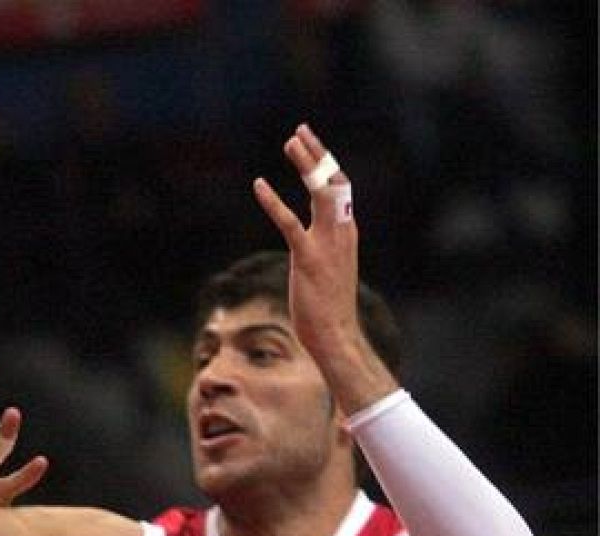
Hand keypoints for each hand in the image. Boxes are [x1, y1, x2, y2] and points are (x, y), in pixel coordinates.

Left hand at [252, 123, 362, 363]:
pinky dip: (274, 201)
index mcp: (348, 232)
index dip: (326, 163)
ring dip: (305, 164)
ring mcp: (327, 243)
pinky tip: (258, 185)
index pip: (341, 188)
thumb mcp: (331, 269)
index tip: (311, 143)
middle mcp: (343, 231)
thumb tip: (315, 241)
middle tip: (299, 131)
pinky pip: (289, 222)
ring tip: (289, 142)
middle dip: (318, 153)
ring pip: (319, 192)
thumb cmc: (329, 306)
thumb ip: (326, 248)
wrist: (336, 334)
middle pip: (334, 180)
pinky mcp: (308, 257)